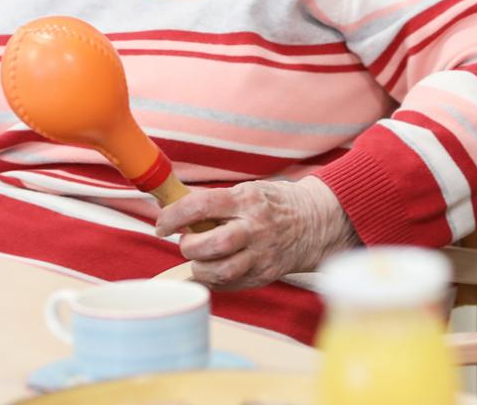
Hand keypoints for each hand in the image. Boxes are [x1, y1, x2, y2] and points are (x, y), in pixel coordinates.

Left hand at [154, 178, 354, 290]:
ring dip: (199, 267)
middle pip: (211, 245)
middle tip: (188, 241)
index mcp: (247, 200)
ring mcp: (261, 255)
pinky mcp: (263, 275)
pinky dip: (212, 280)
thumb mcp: (247, 192)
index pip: (200, 206)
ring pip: (219, 272)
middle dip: (189, 246)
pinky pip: (228, 285)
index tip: (162, 223)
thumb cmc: (273, 204)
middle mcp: (255, 228)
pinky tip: (212, 269)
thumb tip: (173, 209)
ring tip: (201, 258)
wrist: (314, 222)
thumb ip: (215, 202)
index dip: (174, 216)